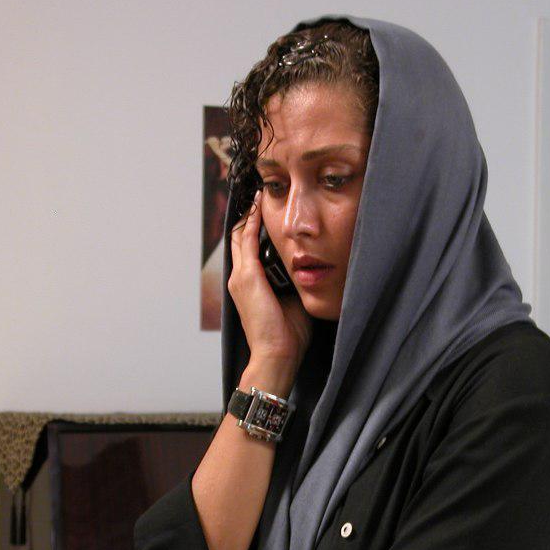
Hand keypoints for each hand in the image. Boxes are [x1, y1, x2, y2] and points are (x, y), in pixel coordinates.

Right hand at [227, 191, 311, 373]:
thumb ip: (294, 286)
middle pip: (239, 238)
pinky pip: (247, 241)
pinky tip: (258, 207)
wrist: (276, 354)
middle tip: (258, 196)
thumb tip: (310, 272)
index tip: (264, 213)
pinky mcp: (246, 277)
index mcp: (249, 286)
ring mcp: (240, 277)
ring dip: (248, 215)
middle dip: (247, 216)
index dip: (252, 230)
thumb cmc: (287, 336)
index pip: (247, 250)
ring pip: (240, 236)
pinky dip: (251, 222)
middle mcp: (239, 278)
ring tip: (258, 195)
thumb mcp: (292, 303)